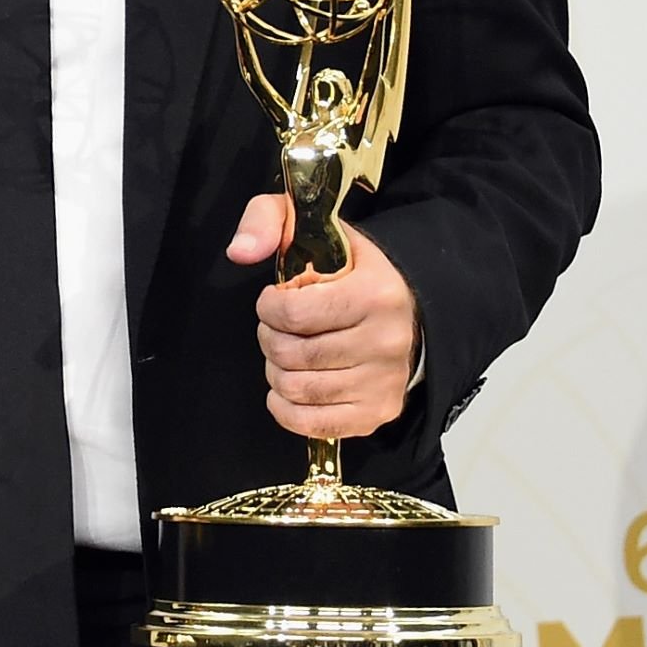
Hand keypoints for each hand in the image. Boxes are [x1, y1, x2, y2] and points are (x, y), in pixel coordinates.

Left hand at [229, 193, 417, 440]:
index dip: (268, 308)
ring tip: (286, 353)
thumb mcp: (311, 227)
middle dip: (270, 339)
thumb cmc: (350, 269)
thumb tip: (240, 252)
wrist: (407, 305)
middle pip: (292, 355)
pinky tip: (287, 388)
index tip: (273, 301)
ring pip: (298, 389)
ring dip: (276, 372)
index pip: (293, 314)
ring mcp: (383, 381)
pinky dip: (286, 409)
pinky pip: (313, 424)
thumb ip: (268, 221)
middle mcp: (385, 341)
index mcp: (374, 294)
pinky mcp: (377, 412)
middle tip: (278, 328)